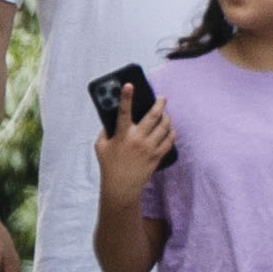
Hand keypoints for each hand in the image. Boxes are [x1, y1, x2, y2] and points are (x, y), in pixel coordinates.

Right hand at [92, 86, 173, 209]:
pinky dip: (171, 133)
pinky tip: (170, 129)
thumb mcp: (101, 146)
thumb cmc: (109, 165)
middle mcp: (137, 139)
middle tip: (162, 98)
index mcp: (121, 135)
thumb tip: (112, 118)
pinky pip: (169, 141)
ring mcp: (149, 148)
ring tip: (166, 113)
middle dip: (160, 103)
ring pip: (164, 127)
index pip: (123, 112)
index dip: (126, 97)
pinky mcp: (157, 156)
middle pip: (153, 116)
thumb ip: (106, 131)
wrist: (121, 187)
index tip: (129, 84)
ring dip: (167, 117)